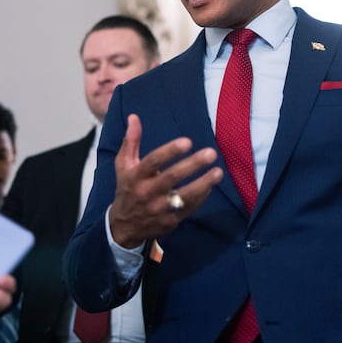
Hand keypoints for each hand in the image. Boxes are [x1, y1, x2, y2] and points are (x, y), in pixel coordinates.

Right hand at [109, 114, 223, 247]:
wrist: (124, 226)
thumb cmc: (127, 188)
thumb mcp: (123, 165)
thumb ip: (131, 141)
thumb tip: (134, 116)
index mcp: (135, 176)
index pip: (153, 161)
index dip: (170, 151)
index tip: (188, 142)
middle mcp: (147, 193)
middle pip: (171, 177)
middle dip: (192, 165)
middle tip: (211, 153)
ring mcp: (159, 209)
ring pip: (184, 196)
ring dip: (203, 183)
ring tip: (218, 172)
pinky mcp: (170, 221)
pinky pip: (189, 208)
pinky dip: (201, 197)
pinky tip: (211, 185)